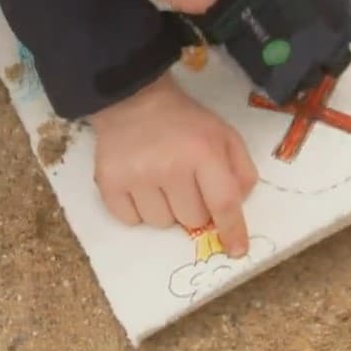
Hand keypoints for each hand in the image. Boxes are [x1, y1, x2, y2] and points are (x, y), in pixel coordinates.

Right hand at [91, 76, 260, 255]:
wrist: (134, 100)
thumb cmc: (186, 122)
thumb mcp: (225, 135)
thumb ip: (242, 171)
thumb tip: (238, 207)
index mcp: (203, 153)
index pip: (223, 204)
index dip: (232, 230)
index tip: (236, 250)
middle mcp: (169, 167)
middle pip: (192, 220)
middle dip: (195, 208)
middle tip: (187, 184)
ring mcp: (136, 177)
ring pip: (161, 224)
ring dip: (166, 210)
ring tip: (161, 181)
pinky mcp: (109, 183)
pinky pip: (131, 221)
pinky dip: (138, 210)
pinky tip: (141, 185)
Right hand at [187, 0, 350, 104]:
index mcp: (343, 16)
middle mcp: (330, 45)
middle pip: (339, 62)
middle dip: (327, 53)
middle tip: (304, 39)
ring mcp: (303, 65)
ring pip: (312, 79)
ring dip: (303, 70)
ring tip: (280, 50)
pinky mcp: (275, 80)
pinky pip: (286, 90)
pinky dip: (279, 80)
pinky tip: (267, 64)